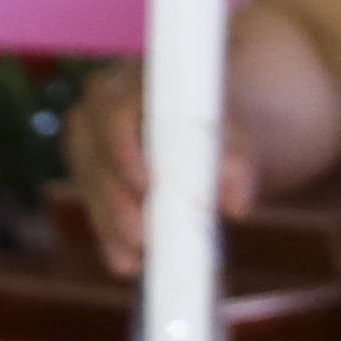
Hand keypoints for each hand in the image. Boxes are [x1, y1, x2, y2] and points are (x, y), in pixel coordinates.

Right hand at [68, 69, 259, 277]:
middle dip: (115, 196)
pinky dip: (113, 235)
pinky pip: (99, 203)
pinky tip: (129, 264)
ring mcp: (98, 139)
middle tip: (142, 235)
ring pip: (92, 180)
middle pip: (94, 149)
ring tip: (136, 258)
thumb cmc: (245, 107)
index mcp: (138, 76)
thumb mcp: (248, 127)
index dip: (123, 147)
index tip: (146, 185)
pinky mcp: (101, 173)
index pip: (113, 107)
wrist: (245, 112)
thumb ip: (240, 156)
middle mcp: (105, 104)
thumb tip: (235, 204)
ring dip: (110, 221)